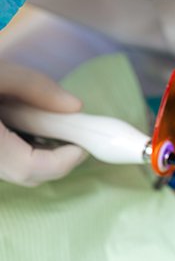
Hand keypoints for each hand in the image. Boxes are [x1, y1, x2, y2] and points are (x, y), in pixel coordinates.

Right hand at [0, 61, 85, 185]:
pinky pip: (6, 160)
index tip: (82, 145)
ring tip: (49, 124)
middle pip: (26, 173)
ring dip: (39, 153)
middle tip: (74, 135)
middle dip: (57, 158)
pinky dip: (22, 147)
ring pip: (15, 169)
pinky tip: (26, 123)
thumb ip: (34, 86)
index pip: (28, 168)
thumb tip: (75, 106)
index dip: (62, 161)